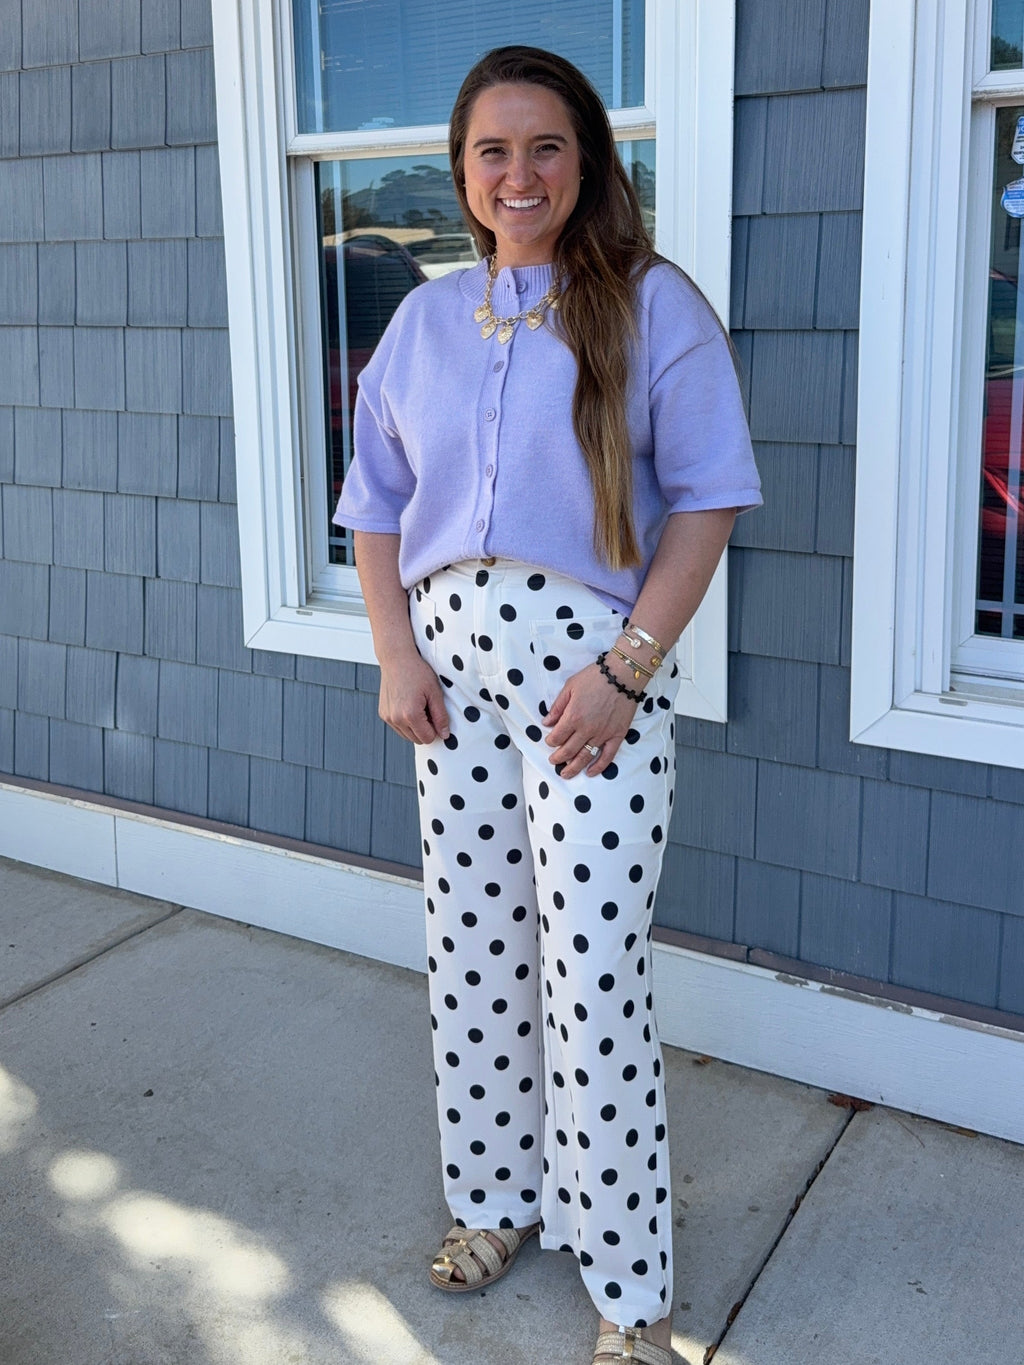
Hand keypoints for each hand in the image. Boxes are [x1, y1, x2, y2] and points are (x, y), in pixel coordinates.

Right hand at [378, 651, 450, 744]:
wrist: (396, 658)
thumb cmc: (417, 672)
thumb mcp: (435, 692)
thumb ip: (441, 716)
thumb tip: (444, 735)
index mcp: (410, 715)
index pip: (428, 738)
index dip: (436, 729)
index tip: (436, 714)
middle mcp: (396, 719)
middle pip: (417, 740)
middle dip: (426, 729)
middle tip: (428, 708)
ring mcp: (387, 717)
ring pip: (407, 736)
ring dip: (415, 727)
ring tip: (418, 706)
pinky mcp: (383, 714)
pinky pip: (398, 728)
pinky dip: (406, 722)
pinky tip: (408, 705)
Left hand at [542, 659, 641, 777]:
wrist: (622, 675)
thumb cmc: (595, 677)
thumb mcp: (570, 687)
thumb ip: (558, 706)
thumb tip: (546, 722)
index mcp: (573, 717)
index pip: (557, 737)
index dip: (550, 741)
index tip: (550, 741)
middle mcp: (586, 729)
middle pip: (568, 751)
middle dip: (558, 758)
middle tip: (553, 762)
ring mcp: (602, 734)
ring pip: (585, 756)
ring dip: (574, 768)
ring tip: (566, 774)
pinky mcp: (617, 735)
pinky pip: (607, 756)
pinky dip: (598, 767)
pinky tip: (590, 773)